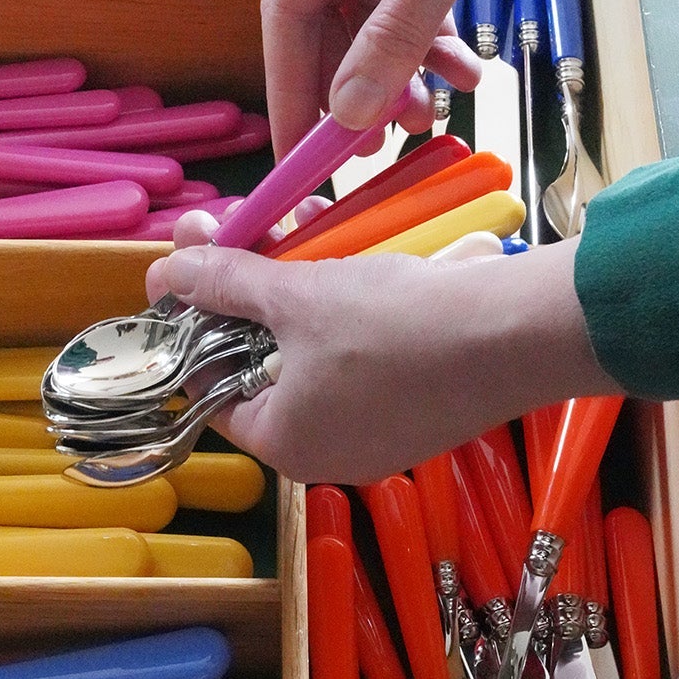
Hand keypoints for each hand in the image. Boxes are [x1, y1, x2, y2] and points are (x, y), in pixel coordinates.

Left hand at [146, 227, 618, 483]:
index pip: (211, 389)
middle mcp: (329, 453)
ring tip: (301, 225)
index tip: (197, 272)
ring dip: (300, 290)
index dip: (197, 326)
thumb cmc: (395, 326)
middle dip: (250, 293)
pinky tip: (351, 254)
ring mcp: (379, 433)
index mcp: (285, 443)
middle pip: (262, 365)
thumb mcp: (295, 295)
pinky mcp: (420, 407)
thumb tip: (164, 273)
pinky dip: (347, 309)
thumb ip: (223, 283)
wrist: (514, 335)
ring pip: (315, 354)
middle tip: (243, 229)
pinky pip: (362, 357)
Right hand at [264, 0, 678, 153]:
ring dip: (399, 66)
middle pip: (329, 20)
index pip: (287, 15)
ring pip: (378, 13)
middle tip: (374, 152)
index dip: (291, 89)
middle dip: (351, 86)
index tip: (302, 156)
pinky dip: (436, 34)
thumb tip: (349, 113)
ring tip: (431, 116)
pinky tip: (466, 69)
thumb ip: (396, 33)